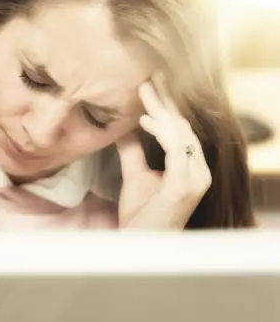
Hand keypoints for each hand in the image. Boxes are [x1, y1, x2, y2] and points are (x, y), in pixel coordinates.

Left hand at [116, 77, 211, 229]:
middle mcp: (199, 171)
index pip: (180, 130)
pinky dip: (162, 132)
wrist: (141, 243)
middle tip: (149, 78)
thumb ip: (132, 150)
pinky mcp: (185, 185)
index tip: (149, 86)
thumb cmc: (141, 214)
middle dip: (165, 101)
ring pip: (181, 134)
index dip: (166, 107)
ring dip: (161, 111)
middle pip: (183, 127)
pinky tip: (145, 121)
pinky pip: (176, 150)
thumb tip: (123, 126)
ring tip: (144, 92)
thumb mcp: (135, 174)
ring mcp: (195, 178)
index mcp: (190, 167)